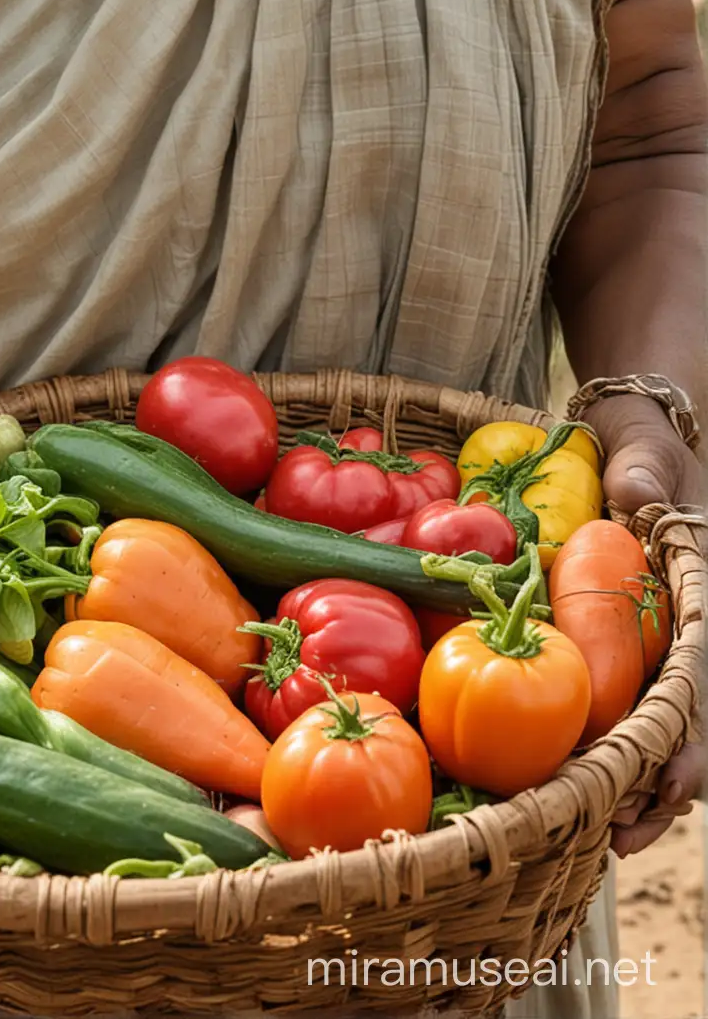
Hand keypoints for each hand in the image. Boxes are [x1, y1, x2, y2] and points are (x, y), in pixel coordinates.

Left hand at [591, 397, 704, 858]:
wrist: (635, 444)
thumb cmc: (646, 449)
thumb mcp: (648, 451)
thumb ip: (646, 468)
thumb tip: (637, 491)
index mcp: (706, 601)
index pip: (705, 680)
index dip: (691, 738)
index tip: (672, 785)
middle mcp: (692, 635)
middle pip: (688, 724)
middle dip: (661, 785)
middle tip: (621, 834)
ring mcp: (660, 647)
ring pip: (661, 730)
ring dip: (637, 785)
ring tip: (600, 836)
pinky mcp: (626, 650)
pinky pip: (624, 709)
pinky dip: (610, 751)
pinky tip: (583, 792)